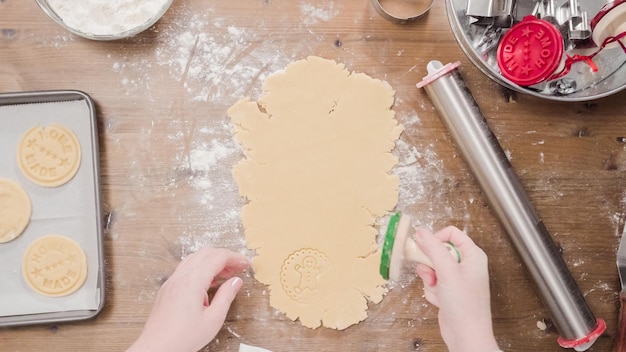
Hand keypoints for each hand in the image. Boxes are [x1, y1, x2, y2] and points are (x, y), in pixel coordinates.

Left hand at [127, 247, 249, 351]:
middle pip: (205, 253)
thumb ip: (226, 296)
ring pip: (194, 259)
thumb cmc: (182, 338)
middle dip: (224, 257)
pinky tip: (208, 282)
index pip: (217, 257)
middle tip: (238, 267)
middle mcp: (180, 277)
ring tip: (225, 274)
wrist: (156, 348)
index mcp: (193, 281)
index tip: (245, 264)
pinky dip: (200, 268)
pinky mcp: (167, 288)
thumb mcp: (213, 319)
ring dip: (212, 261)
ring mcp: (172, 282)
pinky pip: (186, 269)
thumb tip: (236, 282)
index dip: (234, 258)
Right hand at [414, 227, 499, 351]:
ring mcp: (457, 278)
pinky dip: (432, 290)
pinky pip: (432, 282)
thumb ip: (433, 248)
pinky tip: (440, 300)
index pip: (452, 233)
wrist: (466, 335)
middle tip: (430, 273)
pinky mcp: (449, 291)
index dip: (437, 238)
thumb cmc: (465, 305)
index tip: (425, 247)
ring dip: (429, 278)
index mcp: (473, 255)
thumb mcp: (447, 271)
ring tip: (437, 289)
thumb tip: (421, 231)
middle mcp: (466, 265)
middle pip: (439, 251)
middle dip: (430, 263)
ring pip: (432, 267)